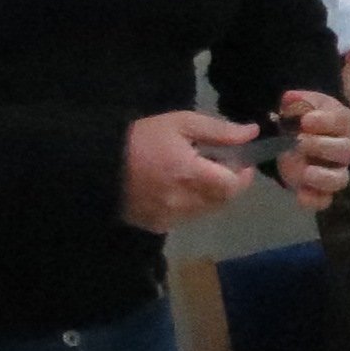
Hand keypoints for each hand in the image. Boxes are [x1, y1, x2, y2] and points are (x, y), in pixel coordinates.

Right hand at [118, 109, 256, 232]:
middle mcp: (183, 202)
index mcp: (190, 174)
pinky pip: (186, 218)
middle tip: (219, 165)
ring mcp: (170, 218)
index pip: (232, 186)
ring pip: (206, 211)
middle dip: (227, 184)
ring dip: (210, 195)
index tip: (242, 162)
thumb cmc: (141, 138)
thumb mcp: (180, 123)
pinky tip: (177, 188)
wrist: (98, 164)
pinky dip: (190, 205)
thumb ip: (219, 131)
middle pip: (222, 201)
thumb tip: (251, 133)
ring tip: (195, 175)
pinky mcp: (158, 226)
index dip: (243, 176)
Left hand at [269, 88, 349, 211]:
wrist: (301, 134)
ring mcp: (337, 170)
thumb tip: (290, 99)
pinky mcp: (323, 189)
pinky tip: (300, 196)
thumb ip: (296, 101)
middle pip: (344, 151)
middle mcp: (346, 148)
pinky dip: (314, 200)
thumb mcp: (302, 103)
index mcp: (344, 122)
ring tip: (306, 172)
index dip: (325, 122)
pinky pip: (325, 199)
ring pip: (340, 179)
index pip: (341, 122)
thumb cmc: (307, 115)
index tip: (305, 121)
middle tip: (299, 142)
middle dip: (321, 147)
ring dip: (323, 177)